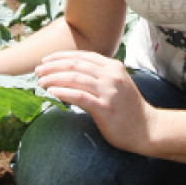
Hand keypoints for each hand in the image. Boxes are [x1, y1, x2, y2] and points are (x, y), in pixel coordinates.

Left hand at [35, 51, 156, 154]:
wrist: (147, 128)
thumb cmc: (129, 108)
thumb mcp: (117, 84)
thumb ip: (100, 75)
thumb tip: (71, 73)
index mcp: (113, 67)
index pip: (82, 56)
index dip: (61, 56)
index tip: (46, 60)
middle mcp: (111, 76)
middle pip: (76, 65)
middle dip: (53, 66)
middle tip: (38, 71)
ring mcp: (109, 92)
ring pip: (75, 78)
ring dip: (54, 78)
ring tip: (41, 82)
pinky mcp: (105, 108)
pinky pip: (80, 96)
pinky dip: (63, 92)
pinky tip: (52, 92)